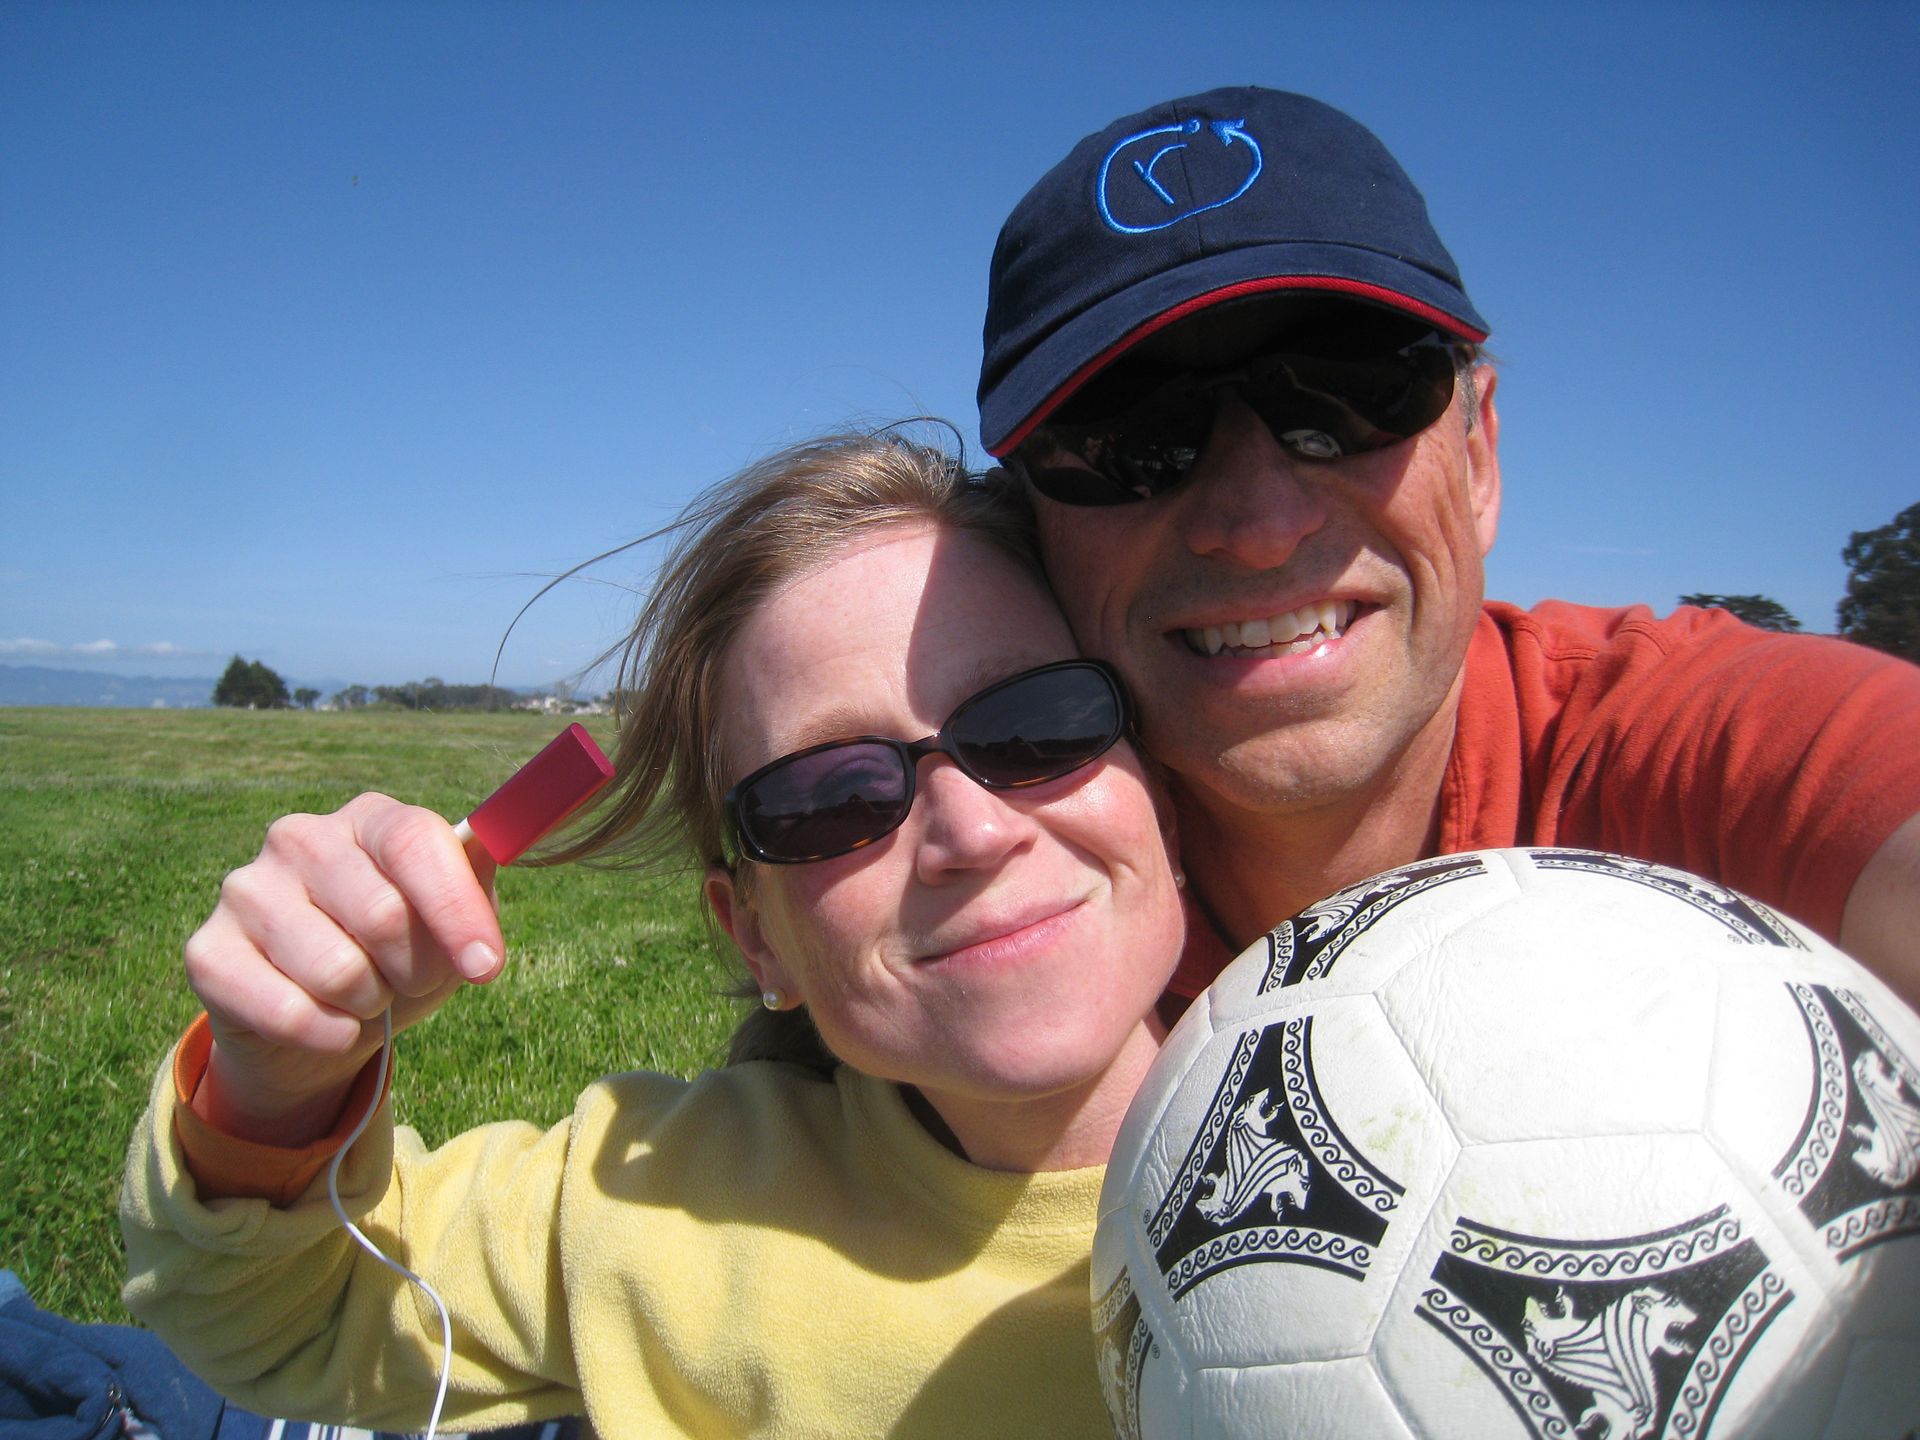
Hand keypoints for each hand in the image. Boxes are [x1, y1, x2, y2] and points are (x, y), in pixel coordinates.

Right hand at [182, 793, 503, 1144]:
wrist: (325, 1025)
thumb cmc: (402, 958)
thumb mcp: (452, 923)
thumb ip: (476, 880)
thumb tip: (498, 842)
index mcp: (370, 819)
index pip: (416, 843)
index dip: (456, 910)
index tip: (486, 967)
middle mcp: (299, 838)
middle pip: (382, 914)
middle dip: (416, 970)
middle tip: (409, 980)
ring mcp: (245, 889)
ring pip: (337, 970)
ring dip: (368, 1002)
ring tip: (363, 994)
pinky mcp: (207, 951)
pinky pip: (288, 1012)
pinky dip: (328, 1034)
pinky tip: (328, 1024)